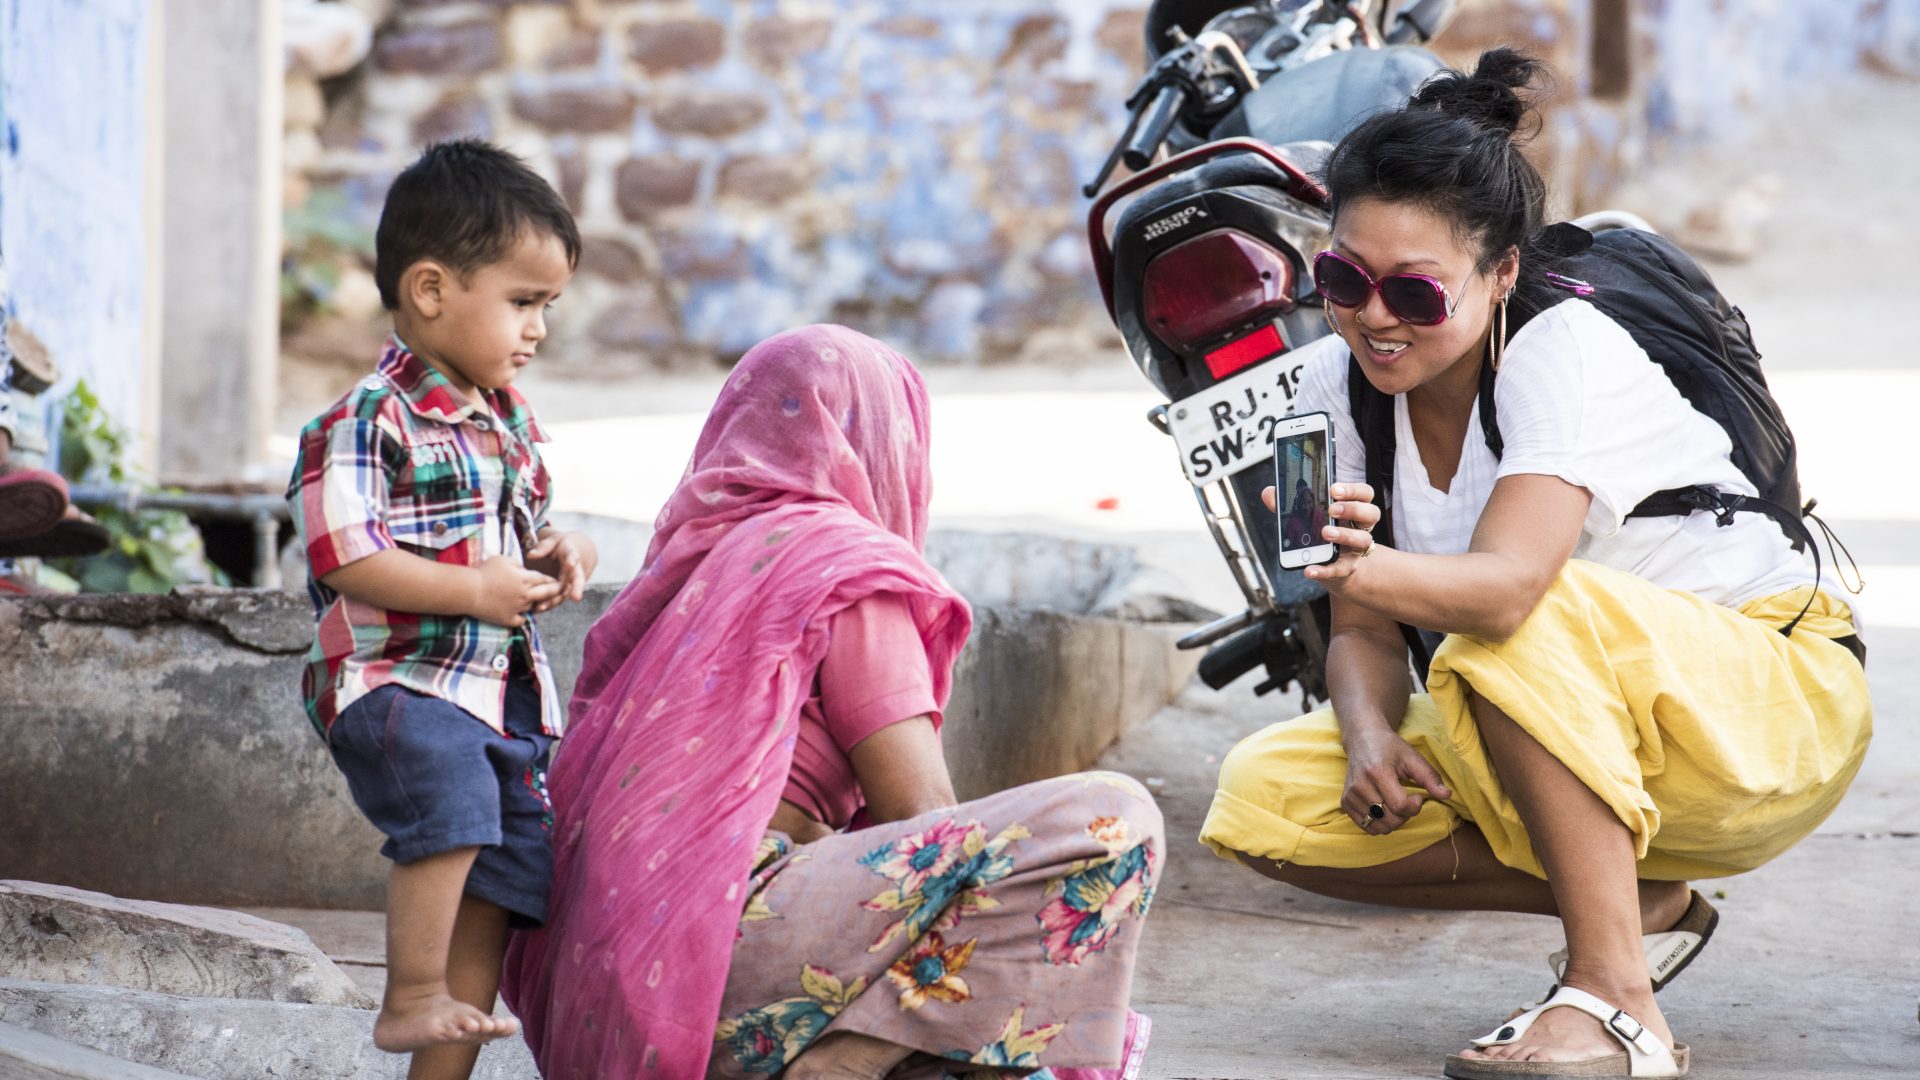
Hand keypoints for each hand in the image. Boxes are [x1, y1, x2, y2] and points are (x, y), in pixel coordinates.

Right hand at [471, 555, 561, 627]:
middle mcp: (526, 595)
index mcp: (525, 579)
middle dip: (557, 592)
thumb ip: (519, 564)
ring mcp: (518, 608)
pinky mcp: (508, 619)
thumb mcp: (504, 559)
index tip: (558, 581)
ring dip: (536, 603)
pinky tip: (520, 614)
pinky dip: (522, 616)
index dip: (553, 580)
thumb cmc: (485, 571)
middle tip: (562, 591)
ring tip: (539, 602)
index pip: (545, 579)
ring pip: (534, 606)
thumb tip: (524, 570)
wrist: (469, 590)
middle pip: (547, 593)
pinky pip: (521, 619)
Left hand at [524, 531, 595, 611]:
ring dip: (555, 600)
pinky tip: (536, 609)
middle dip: (576, 588)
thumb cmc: (560, 546)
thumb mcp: (553, 541)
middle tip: (576, 597)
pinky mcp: (563, 591)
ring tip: (542, 607)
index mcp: (571, 553)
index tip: (571, 563)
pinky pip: (557, 598)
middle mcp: (574, 570)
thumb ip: (543, 547)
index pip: (573, 556)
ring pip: (565, 593)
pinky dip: (548, 604)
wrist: (573, 554)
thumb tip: (530, 555)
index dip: (572, 560)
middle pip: (577, 579)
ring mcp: (570, 582)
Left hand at [1262, 482, 1380, 584]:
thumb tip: (1268, 493)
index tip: (1333, 489)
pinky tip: (1309, 569)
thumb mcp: (1305, 517)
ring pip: (1363, 540)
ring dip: (1345, 535)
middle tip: (1332, 509)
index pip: (1364, 493)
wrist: (1330, 566)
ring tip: (1324, 533)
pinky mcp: (1346, 568)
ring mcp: (1356, 549)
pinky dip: (1324, 570)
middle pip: (1371, 513)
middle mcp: (1360, 527)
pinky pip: (1340, 569)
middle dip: (1352, 509)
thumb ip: (1288, 505)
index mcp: (1352, 508)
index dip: (1352, 490)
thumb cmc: (1319, 533)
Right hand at [1341, 724, 1451, 834]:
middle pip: (1391, 820)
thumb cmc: (1390, 748)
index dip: (1415, 806)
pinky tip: (1383, 808)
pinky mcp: (1345, 802)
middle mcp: (1360, 786)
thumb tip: (1446, 795)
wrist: (1362, 739)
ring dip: (1393, 821)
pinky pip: (1367, 827)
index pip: (1400, 806)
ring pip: (1380, 827)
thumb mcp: (1413, 758)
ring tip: (1394, 804)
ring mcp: (1351, 795)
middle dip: (1406, 815)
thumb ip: (1431, 777)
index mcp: (1378, 773)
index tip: (1417, 795)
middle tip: (1407, 800)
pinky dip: (1380, 823)